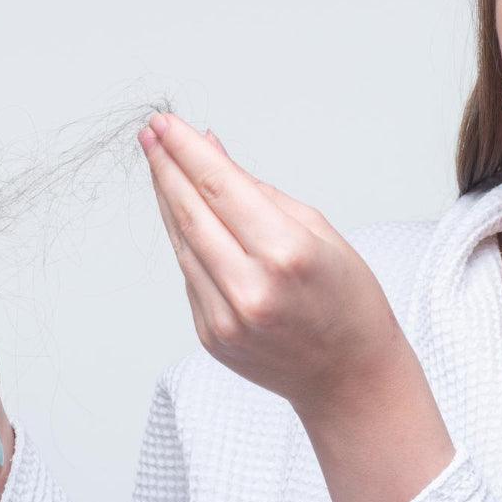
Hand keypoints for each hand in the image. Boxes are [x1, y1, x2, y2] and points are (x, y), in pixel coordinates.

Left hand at [138, 113, 407, 416]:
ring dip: (167, 199)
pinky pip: (188, 274)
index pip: (219, 187)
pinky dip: (184, 238)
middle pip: (190, 212)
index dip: (186, 151)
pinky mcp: (211, 335)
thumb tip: (210, 149)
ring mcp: (225, 318)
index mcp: (286, 254)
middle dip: (165, 167)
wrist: (350, 377)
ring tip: (159, 164)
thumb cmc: (347, 299)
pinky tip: (182, 212)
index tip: (164, 123)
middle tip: (151, 134)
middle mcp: (250, 288)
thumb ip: (256, 190)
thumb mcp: (318, 230)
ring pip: (181, 242)